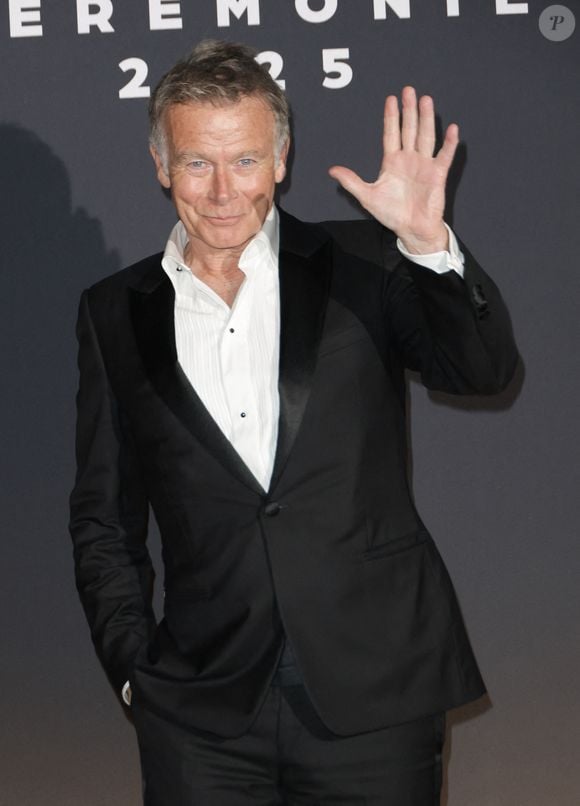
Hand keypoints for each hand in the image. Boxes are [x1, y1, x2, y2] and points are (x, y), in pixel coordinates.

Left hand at [328, 87, 457, 253]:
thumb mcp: (367, 196)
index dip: (391, 117)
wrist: (411, 229)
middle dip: (408, 110)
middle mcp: (409, 159)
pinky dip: (449, 144)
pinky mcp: (437, 174)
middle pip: (409, 129)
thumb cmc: (391, 214)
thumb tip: (332, 170)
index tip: (391, 99)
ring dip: (426, 119)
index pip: (391, 134)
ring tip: (426, 100)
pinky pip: (444, 156)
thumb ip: (351, 181)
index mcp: (392, 162)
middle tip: (409, 90)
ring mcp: (424, 165)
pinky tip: (452, 129)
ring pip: (426, 136)